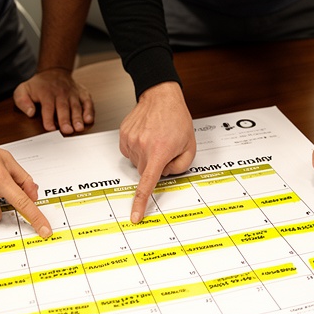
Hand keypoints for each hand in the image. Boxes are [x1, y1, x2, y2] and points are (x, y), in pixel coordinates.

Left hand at [13, 67, 93, 133]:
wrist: (54, 71)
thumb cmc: (38, 85)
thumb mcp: (23, 89)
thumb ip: (22, 101)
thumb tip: (30, 112)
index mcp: (46, 93)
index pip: (47, 107)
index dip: (49, 118)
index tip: (50, 128)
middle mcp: (61, 93)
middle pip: (63, 108)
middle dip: (66, 119)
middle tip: (67, 130)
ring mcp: (73, 93)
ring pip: (76, 106)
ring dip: (78, 118)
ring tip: (79, 128)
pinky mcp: (82, 93)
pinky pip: (87, 101)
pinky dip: (89, 110)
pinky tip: (89, 119)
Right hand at [118, 82, 195, 222]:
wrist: (161, 96)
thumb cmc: (177, 119)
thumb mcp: (190, 146)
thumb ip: (181, 166)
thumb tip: (165, 174)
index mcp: (159, 152)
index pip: (147, 183)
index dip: (140, 203)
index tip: (134, 217)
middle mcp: (142, 147)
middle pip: (144, 172)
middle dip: (154, 166)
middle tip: (164, 149)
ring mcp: (130, 140)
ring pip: (137, 162)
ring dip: (146, 156)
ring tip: (155, 138)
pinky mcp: (123, 135)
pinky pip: (129, 152)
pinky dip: (138, 148)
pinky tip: (146, 136)